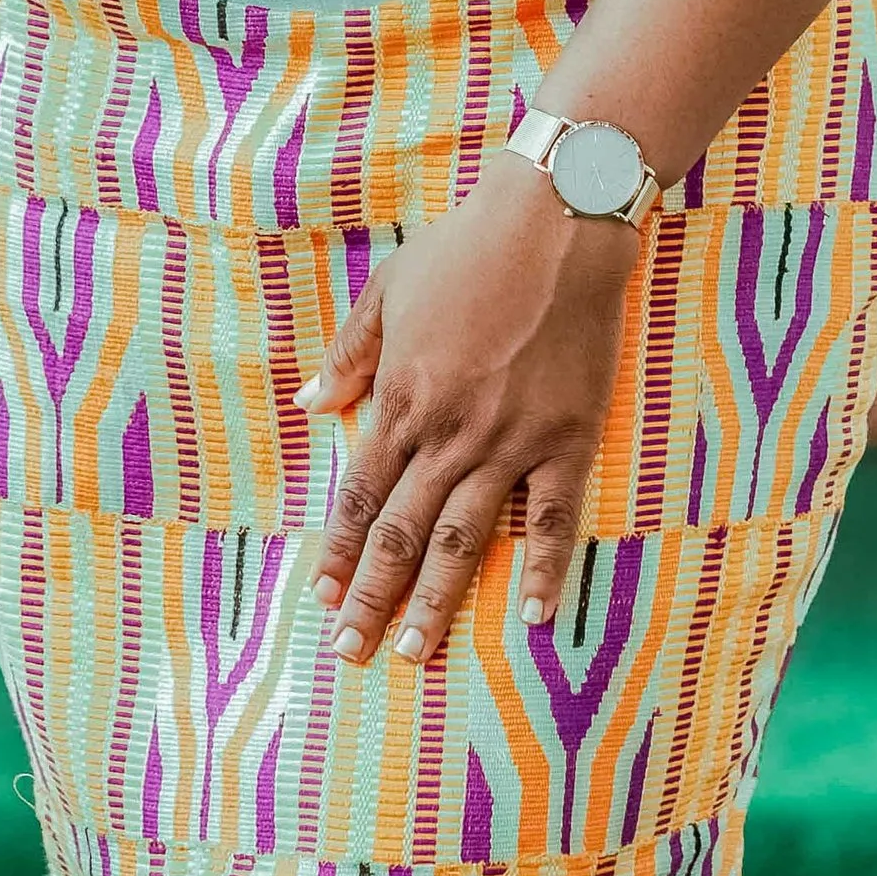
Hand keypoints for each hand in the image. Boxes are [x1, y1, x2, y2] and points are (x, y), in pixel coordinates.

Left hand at [298, 151, 639, 665]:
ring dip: (437, 599)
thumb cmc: (466, 246)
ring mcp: (510, 441)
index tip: (319, 596)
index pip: (359, 492)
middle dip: (371, 594)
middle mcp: (450, 432)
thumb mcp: (389, 289)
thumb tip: (309, 406)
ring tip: (415, 652)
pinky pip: (554, 519)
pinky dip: (545, 570)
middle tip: (351, 651)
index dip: (337, 548)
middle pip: (402, 530)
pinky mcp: (567, 438)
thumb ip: (349, 354)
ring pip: (466, 538)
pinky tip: (536, 618)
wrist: (554, 223)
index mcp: (403, 397)